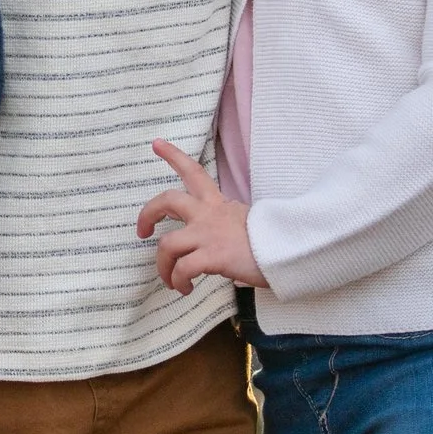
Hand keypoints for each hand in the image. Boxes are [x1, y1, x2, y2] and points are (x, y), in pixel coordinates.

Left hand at [136, 139, 261, 294]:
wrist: (290, 249)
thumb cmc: (273, 242)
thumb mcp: (249, 226)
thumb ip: (230, 233)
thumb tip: (228, 258)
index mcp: (219, 203)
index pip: (193, 172)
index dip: (173, 156)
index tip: (156, 144)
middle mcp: (209, 214)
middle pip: (167, 200)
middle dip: (147, 214)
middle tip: (142, 231)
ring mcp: (208, 235)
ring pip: (166, 244)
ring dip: (162, 266)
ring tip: (170, 280)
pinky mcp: (212, 256)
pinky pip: (182, 269)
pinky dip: (178, 281)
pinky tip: (186, 289)